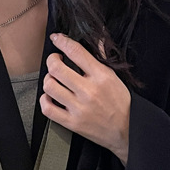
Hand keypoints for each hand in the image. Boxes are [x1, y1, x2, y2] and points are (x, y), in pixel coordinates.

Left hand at [40, 33, 130, 165]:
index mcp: (101, 76)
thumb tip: (96, 39)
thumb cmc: (121, 104)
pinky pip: (48, 109)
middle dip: (52, 60)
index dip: (62, 42)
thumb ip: (102, 58)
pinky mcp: (71, 123)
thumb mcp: (115, 77)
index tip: (56, 38)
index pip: (76, 52)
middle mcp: (88, 91)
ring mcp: (78, 108)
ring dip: (47, 80)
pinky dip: (44, 100)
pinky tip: (49, 97)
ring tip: (53, 79)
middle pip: (57, 69)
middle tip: (55, 61)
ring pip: (50, 87)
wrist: (126, 131)